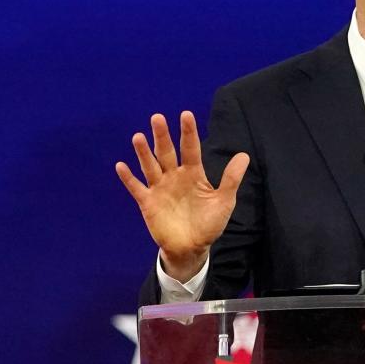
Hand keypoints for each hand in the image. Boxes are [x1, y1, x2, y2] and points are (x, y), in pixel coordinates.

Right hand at [115, 111, 249, 281]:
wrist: (192, 248)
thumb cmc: (209, 223)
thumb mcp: (223, 201)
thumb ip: (230, 179)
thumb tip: (244, 155)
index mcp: (193, 173)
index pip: (190, 148)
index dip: (188, 132)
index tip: (186, 115)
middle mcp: (174, 176)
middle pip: (166, 152)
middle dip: (162, 136)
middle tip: (157, 117)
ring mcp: (160, 188)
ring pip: (150, 166)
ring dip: (143, 152)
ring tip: (138, 137)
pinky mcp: (148, 203)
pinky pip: (137, 188)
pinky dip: (128, 178)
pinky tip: (120, 166)